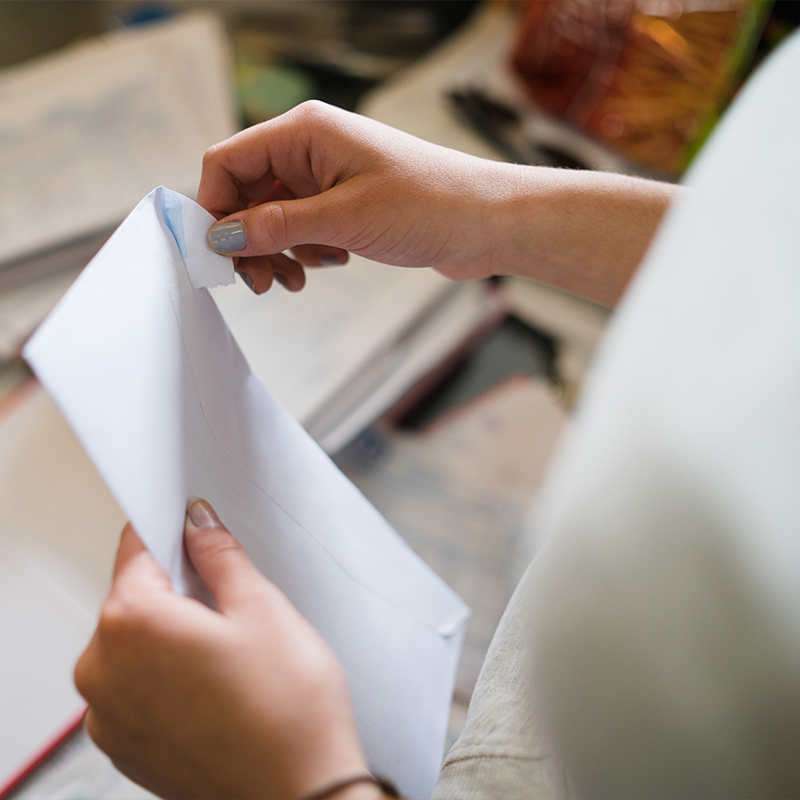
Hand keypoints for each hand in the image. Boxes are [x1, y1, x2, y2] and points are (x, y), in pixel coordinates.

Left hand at [74, 499, 375, 799]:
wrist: (299, 795)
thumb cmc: (287, 709)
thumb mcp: (261, 606)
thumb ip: (218, 553)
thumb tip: (197, 522)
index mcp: (131, 624)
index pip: (137, 547)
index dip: (172, 531)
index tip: (194, 529)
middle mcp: (103, 670)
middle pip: (133, 596)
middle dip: (177, 589)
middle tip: (232, 605)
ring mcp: (109, 715)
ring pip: (136, 642)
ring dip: (172, 633)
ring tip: (230, 654)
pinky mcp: (125, 747)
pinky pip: (136, 685)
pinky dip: (167, 674)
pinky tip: (216, 686)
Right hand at [198, 100, 514, 293]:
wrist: (487, 221)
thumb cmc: (429, 204)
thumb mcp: (345, 218)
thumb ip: (278, 226)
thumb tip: (222, 237)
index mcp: (305, 132)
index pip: (228, 162)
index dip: (213, 208)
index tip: (217, 255)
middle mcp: (310, 150)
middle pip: (247, 194)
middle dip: (247, 241)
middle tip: (259, 284)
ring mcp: (327, 178)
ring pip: (273, 217)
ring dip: (275, 252)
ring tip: (294, 282)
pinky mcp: (344, 204)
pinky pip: (301, 229)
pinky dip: (304, 252)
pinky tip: (330, 264)